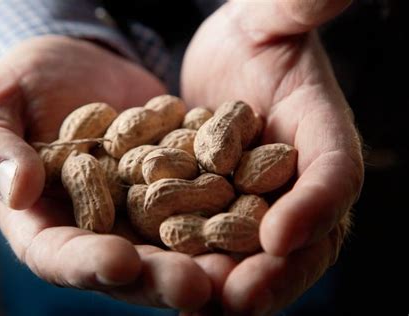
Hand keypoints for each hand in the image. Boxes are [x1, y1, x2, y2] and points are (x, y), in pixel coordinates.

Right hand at [0, 36, 211, 310]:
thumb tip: (14, 190)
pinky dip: (228, 208)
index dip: (88, 264)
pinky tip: (258, 213)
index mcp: (46, 223)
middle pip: (130, 265)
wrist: (78, 65)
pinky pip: (204, 200)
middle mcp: (101, 228)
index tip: (119, 262)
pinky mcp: (179, 184)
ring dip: (206, 258)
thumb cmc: (24, 87)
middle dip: (162, 278)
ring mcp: (144, 209)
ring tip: (238, 267)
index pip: (61, 255)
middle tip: (196, 287)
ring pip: (175, 243)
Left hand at [181, 0, 363, 313]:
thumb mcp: (273, 17)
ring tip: (199, 306)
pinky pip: (215, 243)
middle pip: (300, 235)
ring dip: (231, 282)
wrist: (223, 61)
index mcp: (321, 136)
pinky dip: (198, 267)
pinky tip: (170, 286)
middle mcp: (296, 180)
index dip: (317, 206)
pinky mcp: (222, 209)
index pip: (334, 174)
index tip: (280, 234)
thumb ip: (300, 7)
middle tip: (239, 298)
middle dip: (273, 270)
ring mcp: (260, 200)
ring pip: (254, 252)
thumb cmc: (254, 35)